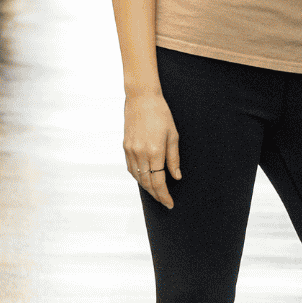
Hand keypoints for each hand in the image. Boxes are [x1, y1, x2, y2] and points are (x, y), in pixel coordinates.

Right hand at [123, 92, 180, 207]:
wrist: (141, 98)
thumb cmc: (161, 114)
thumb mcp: (173, 135)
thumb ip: (174, 158)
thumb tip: (176, 177)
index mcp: (155, 151)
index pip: (159, 181)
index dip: (164, 195)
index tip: (170, 204)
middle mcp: (140, 154)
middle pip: (147, 183)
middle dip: (156, 195)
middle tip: (165, 202)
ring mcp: (131, 151)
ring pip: (138, 177)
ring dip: (147, 188)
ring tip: (157, 193)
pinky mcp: (125, 146)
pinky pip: (131, 168)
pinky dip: (138, 177)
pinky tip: (145, 179)